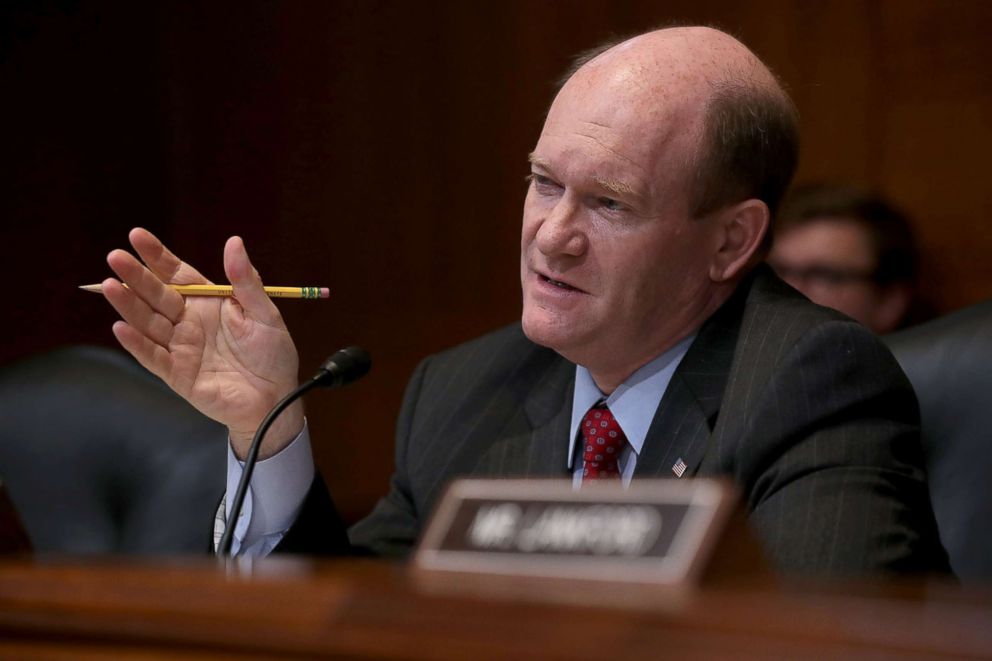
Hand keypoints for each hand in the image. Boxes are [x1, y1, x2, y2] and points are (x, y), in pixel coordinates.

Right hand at [103, 228, 302, 458]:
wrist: (277, 397)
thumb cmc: (272, 353)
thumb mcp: (264, 312)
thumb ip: (245, 280)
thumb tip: (234, 242)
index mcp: (208, 303)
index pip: (177, 274)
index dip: (157, 256)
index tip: (137, 236)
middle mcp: (189, 322)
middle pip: (157, 295)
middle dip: (136, 276)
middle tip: (115, 256)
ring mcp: (181, 348)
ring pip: (148, 323)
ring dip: (128, 305)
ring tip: (110, 285)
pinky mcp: (178, 374)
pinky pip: (153, 357)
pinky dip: (136, 344)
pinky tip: (120, 327)